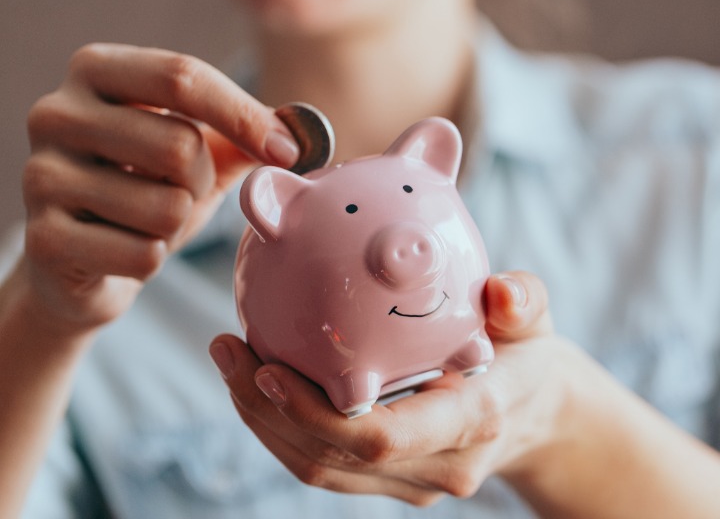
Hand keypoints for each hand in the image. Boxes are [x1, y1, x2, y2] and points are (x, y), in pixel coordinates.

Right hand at [20, 43, 298, 332]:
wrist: (84, 259)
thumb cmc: (147, 190)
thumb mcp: (199, 151)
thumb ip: (246, 133)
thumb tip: (304, 133)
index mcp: (98, 71)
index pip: (182, 77)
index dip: (244, 116)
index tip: (288, 152)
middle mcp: (56, 113)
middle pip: (180, 146)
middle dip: (201, 184)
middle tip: (178, 192)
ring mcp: (39, 176)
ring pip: (166, 208)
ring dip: (177, 226)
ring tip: (147, 222)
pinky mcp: (41, 240)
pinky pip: (143, 256)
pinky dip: (153, 261)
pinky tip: (124, 251)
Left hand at [211, 271, 560, 506]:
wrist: (536, 414)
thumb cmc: (527, 355)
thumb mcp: (535, 318)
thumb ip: (523, 301)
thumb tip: (500, 293)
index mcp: (469, 423)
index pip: (383, 440)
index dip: (318, 415)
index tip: (268, 369)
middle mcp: (435, 465)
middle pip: (333, 459)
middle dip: (267, 411)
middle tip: (227, 350)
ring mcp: (411, 480)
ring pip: (319, 467)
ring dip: (264, 420)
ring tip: (230, 361)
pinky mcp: (392, 477)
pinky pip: (326, 461)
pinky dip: (284, 424)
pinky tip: (260, 378)